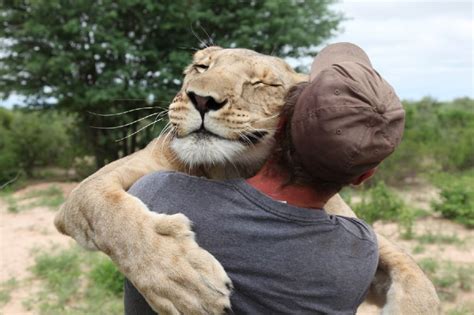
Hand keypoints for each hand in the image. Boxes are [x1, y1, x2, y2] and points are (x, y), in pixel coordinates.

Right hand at [116, 212, 232, 314]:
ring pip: (185, 304)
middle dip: (214, 301)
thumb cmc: (149, 222)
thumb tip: (192, 233)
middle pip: (198, 289)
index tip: (229, 288)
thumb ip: (182, 227)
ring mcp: (159, 283)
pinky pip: (166, 310)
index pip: (204, 267)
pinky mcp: (149, 291)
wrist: (117, 228)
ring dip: (200, 312)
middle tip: (227, 309)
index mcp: (179, 250)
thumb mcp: (170, 221)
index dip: (217, 279)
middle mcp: (170, 269)